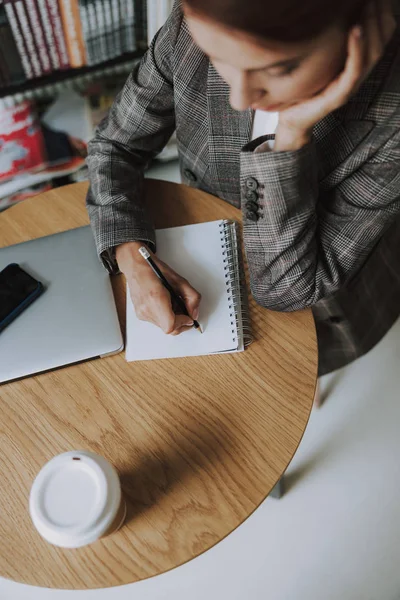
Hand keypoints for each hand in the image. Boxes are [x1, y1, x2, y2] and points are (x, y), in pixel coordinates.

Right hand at [116, 241, 200, 334]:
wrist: (135, 266)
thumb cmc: (154, 268)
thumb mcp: (179, 280)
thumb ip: (191, 297)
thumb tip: (194, 313)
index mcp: (156, 298)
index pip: (170, 325)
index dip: (182, 323)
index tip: (188, 317)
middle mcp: (146, 308)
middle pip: (168, 329)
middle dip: (180, 322)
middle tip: (185, 312)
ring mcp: (141, 312)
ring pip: (163, 326)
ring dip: (172, 319)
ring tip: (173, 304)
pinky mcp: (139, 314)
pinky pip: (157, 321)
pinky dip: (164, 316)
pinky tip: (165, 304)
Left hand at [275, 0, 395, 150]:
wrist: (292, 120)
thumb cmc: (303, 90)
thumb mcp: (317, 60)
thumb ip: (328, 41)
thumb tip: (328, 13)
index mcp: (356, 64)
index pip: (380, 36)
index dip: (383, 13)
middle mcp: (358, 74)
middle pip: (381, 40)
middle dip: (380, 14)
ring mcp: (351, 85)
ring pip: (373, 52)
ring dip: (372, 25)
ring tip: (368, 4)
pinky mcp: (340, 95)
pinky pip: (354, 69)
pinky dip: (357, 48)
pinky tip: (355, 30)